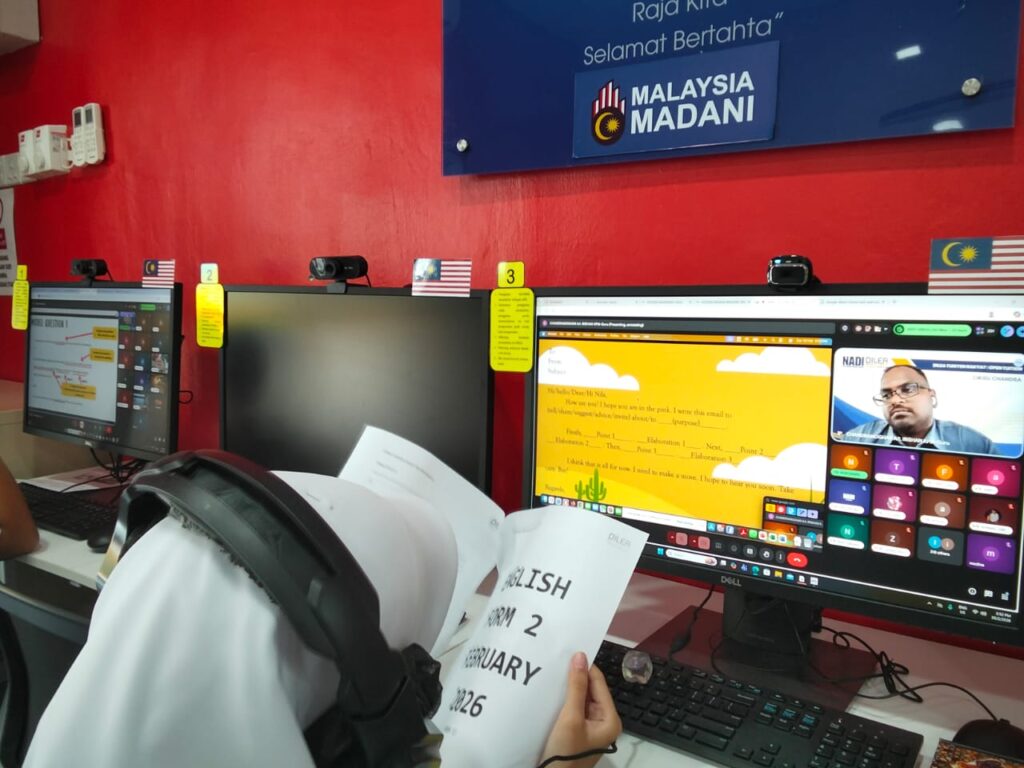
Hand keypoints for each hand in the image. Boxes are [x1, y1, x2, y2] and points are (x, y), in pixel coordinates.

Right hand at [540, 651, 620, 767]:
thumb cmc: (565, 752)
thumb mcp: (570, 717)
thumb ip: (576, 687)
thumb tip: (580, 656)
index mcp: (610, 719)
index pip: (599, 684)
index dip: (585, 667)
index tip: (569, 651)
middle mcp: (604, 722)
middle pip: (591, 691)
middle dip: (576, 677)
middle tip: (558, 659)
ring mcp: (591, 728)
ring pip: (581, 699)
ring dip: (569, 688)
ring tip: (553, 672)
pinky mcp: (578, 732)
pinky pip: (574, 710)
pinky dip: (564, 700)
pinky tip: (552, 692)